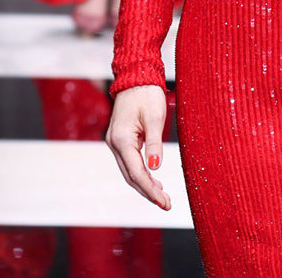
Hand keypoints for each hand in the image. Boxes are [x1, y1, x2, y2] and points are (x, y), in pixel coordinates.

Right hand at [105, 85, 169, 209]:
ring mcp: (115, 142)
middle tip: (167, 205)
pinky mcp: (120, 139)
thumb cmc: (147, 93)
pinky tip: (153, 180)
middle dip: (148, 192)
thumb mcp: (155, 117)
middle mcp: (114, 143)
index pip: (137, 173)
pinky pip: (129, 162)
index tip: (165, 203)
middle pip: (131, 176)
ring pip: (129, 171)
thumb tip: (155, 167)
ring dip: (145, 185)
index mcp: (121, 139)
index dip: (151, 190)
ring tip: (162, 197)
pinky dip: (141, 173)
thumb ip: (155, 142)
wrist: (135, 75)